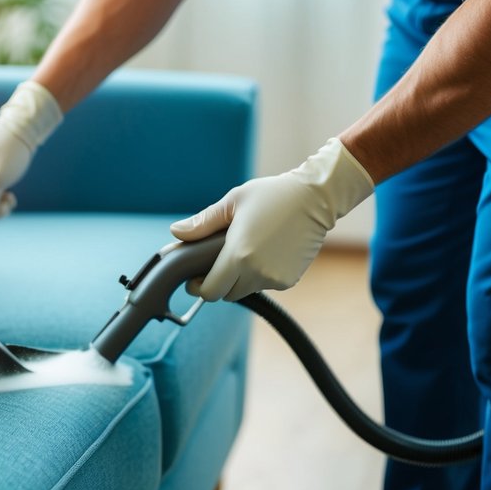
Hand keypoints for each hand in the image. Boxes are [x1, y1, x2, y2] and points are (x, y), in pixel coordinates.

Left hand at [170, 138, 373, 301]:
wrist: (315, 198)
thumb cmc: (271, 196)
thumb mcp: (232, 203)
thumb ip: (202, 223)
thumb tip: (176, 232)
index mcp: (239, 255)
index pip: (210, 291)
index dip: (199, 287)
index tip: (195, 277)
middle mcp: (257, 272)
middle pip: (227, 294)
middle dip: (219, 282)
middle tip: (217, 262)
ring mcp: (275, 278)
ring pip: (246, 290)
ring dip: (240, 279)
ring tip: (243, 252)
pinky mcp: (289, 280)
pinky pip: (265, 285)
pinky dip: (260, 275)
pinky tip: (264, 253)